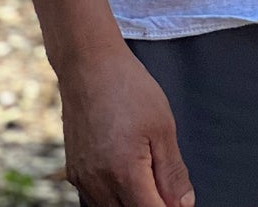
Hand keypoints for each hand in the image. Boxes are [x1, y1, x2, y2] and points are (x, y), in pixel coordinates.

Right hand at [60, 49, 194, 206]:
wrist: (88, 64)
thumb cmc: (128, 88)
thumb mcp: (163, 126)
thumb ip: (173, 172)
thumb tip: (184, 205)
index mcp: (125, 173)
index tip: (180, 201)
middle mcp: (98, 184)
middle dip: (152, 205)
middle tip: (168, 188)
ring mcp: (82, 180)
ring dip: (132, 202)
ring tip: (148, 176)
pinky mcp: (73, 172)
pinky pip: (96, 199)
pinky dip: (114, 197)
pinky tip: (127, 176)